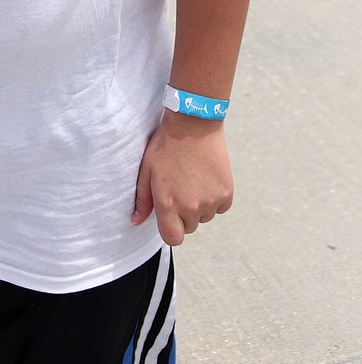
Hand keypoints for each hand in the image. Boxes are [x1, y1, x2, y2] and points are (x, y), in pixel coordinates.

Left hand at [131, 111, 233, 245]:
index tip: (169, 214)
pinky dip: (214, 197)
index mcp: (169, 204)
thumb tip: (136, 221)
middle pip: (189, 226)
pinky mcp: (226, 194)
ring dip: (200, 205)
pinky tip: (206, 178)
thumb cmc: (166, 146)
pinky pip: (220, 207)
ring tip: (192, 178)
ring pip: (205, 216)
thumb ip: (142, 199)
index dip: (170, 228)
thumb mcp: (147, 170)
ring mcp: (211, 201)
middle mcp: (192, 208)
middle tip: (180, 187)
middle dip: (184, 213)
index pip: (173, 238)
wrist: (193, 124)